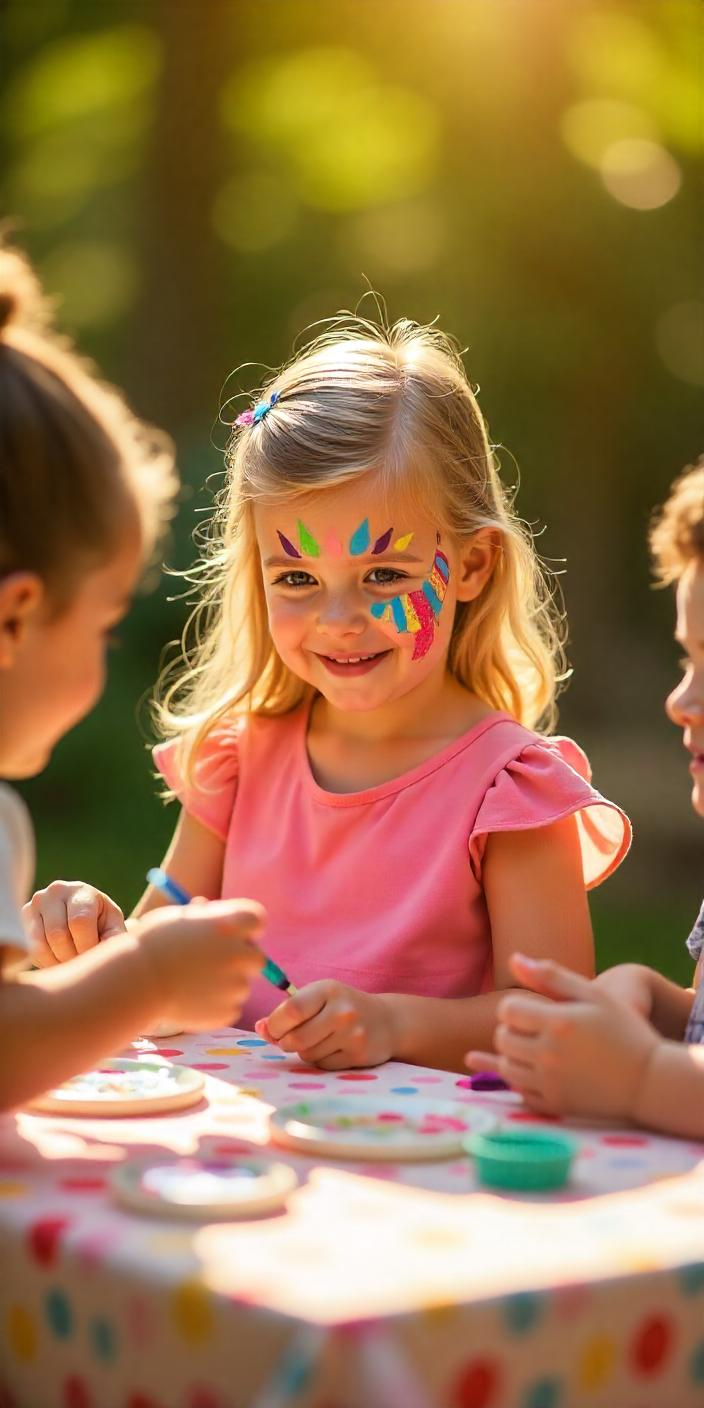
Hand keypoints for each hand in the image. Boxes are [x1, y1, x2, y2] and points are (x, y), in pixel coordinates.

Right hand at [24, 881, 125, 965]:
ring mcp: (35, 904)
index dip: (87, 946)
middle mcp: (55, 892)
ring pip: (40, 944)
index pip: (79, 922)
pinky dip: (44, 961)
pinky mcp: (21, 919)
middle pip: (58, 935)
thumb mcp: (113, 928)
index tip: (94, 958)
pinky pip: (29, 950)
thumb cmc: (101, 926)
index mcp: (81, 891)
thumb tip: (105, 953)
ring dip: (58, 962)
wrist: (81, 919)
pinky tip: (57, 960)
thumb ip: (114, 939)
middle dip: (72, 957)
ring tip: (71, 962)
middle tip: (82, 964)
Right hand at [137, 898, 265, 1031]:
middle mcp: (241, 953)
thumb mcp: (177, 918)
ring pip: (241, 985)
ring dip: (225, 985)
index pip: (257, 920)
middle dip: (239, 960)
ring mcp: (237, 985)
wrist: (136, 981)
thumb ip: (201, 916)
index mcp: (232, 924)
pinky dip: (216, 1006)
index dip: (245, 928)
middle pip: (256, 957)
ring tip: (191, 984)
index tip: (229, 934)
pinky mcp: (228, 1012)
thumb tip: (207, 909)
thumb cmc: (152, 944)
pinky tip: (190, 1000)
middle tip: (211, 963)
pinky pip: (230, 1008)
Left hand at [255, 981, 394, 1069]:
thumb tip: (261, 1028)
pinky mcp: (358, 1055)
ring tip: (318, 1040)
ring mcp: (353, 1034)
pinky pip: (323, 1065)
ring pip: (308, 1054)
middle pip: (296, 1038)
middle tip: (291, 1039)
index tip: (273, 1028)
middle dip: (286, 1042)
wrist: (387, 1021)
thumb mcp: (318, 998)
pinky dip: (321, 1061)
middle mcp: (342, 1011)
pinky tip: (333, 1049)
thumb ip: (288, 1011)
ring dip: (305, 1052)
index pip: (291, 1010)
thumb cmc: (341, 1007)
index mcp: (328, 990)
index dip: (275, 1025)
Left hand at [466, 953, 657, 1120]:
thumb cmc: (624, 1030)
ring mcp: (551, 1082)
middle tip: (533, 1029)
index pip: (508, 1010)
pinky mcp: (554, 1104)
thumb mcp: (594, 995)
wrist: (648, 1080)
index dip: (514, 1008)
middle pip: (503, 1039)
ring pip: (507, 1067)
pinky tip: (539, 1071)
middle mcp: (549, 1054)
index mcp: (558, 1023)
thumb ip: (551, 976)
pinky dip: (523, 1080)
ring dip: (513, 1056)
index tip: (531, 1010)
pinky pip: (520, 1091)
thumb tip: (513, 958)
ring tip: (535, 1048)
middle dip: (512, 1030)